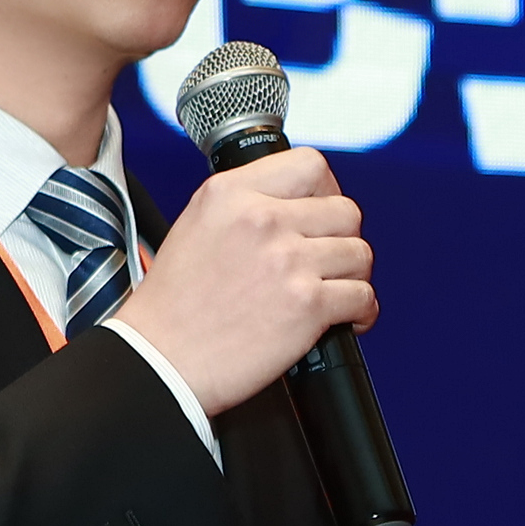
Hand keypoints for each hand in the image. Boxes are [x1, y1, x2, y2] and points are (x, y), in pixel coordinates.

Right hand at [111, 144, 374, 414]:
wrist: (162, 360)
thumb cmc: (173, 305)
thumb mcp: (197, 226)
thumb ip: (245, 206)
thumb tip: (297, 206)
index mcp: (230, 193)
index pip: (308, 164)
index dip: (326, 190)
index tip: (322, 214)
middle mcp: (261, 219)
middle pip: (345, 210)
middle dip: (344, 238)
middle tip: (330, 262)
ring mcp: (287, 260)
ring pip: (359, 253)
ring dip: (353, 276)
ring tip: (335, 293)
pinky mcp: (307, 304)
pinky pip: (363, 296)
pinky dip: (362, 312)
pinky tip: (345, 320)